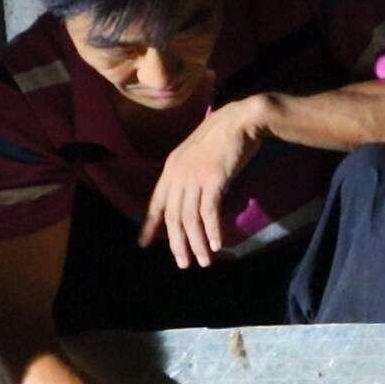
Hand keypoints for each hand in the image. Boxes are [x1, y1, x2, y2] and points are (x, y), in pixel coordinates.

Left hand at [138, 96, 270, 267]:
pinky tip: (217, 245)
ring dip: (197, 243)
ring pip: (190, 219)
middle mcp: (178, 174)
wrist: (240, 120)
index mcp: (171, 168)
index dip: (150, 225)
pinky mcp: (213, 180)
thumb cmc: (222, 136)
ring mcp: (195, 177)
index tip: (144, 243)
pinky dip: (213, 231)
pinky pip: (209, 212)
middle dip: (177, 243)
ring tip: (203, 261)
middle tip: (184, 263)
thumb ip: (189, 174)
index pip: (156, 202)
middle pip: (173, 216)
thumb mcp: (196, 154)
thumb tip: (190, 199)